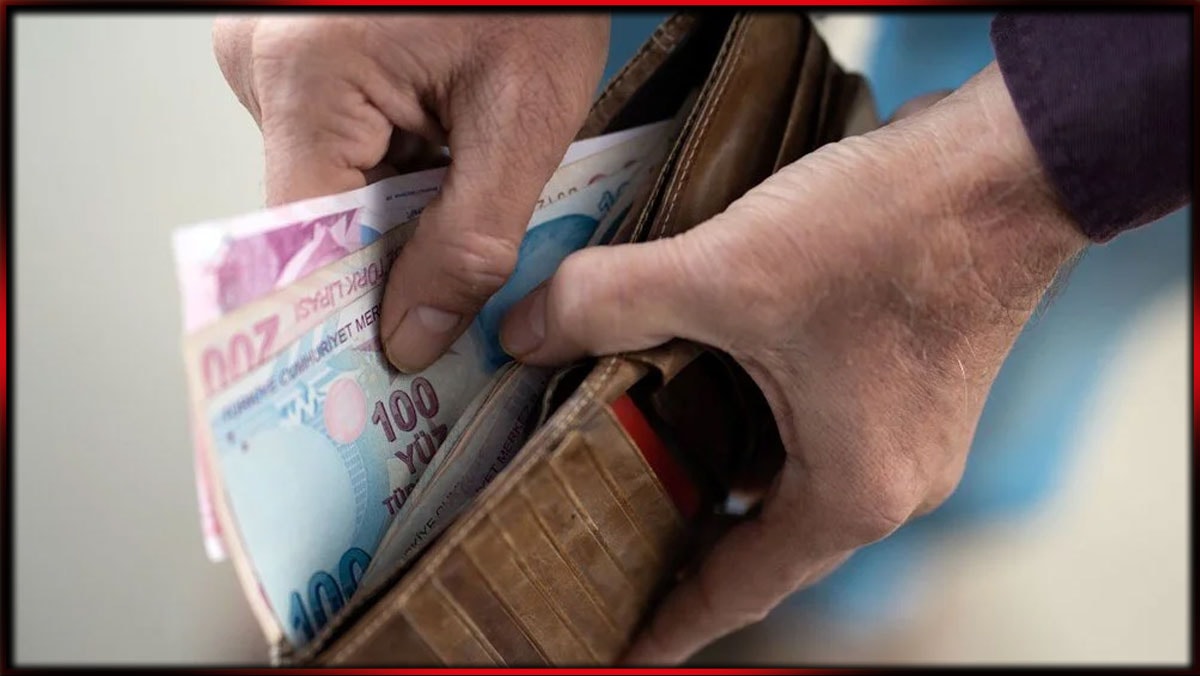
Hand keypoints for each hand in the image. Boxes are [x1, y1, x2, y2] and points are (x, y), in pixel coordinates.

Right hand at [213, 14, 609, 370]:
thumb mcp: (521, 118)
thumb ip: (469, 242)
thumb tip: (412, 335)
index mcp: (307, 75)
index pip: (300, 241)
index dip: (346, 310)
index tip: (379, 368)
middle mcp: (266, 63)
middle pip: (317, 216)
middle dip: (392, 253)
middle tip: (458, 280)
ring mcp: (279, 55)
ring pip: (332, 183)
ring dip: (401, 205)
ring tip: (466, 180)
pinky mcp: (305, 54)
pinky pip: (339, 142)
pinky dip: (395, 165)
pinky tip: (445, 150)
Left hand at [498, 62, 1088, 662]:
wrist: (1009, 162)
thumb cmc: (896, 232)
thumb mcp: (727, 268)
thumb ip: (610, 301)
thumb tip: (527, 331)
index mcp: (849, 493)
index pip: (736, 588)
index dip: (670, 621)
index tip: (622, 649)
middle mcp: (888, 481)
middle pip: (760, 538)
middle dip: (680, 538)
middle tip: (601, 539)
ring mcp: (907, 434)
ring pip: (783, 476)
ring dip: (714, 465)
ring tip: (629, 455)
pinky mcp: (907, 383)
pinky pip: (810, 430)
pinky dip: (750, 417)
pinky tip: (697, 376)